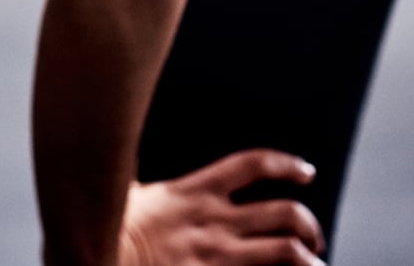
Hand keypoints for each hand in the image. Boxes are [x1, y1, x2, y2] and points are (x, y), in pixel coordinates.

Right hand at [120, 148, 327, 265]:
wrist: (96, 259)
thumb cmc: (106, 233)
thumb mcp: (123, 197)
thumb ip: (136, 180)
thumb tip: (126, 159)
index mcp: (193, 193)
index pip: (252, 166)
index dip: (286, 165)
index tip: (305, 172)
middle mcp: (213, 222)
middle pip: (282, 213)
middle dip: (307, 224)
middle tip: (313, 235)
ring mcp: (216, 256)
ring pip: (283, 251)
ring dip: (307, 259)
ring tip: (316, 264)